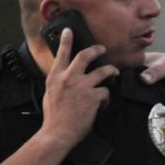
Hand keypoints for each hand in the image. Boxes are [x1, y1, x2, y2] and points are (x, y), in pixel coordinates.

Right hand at [40, 28, 119, 146]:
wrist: (58, 133)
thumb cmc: (53, 117)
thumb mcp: (50, 94)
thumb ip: (58, 83)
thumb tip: (65, 76)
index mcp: (55, 77)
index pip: (61, 54)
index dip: (66, 40)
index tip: (69, 30)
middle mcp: (68, 78)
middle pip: (85, 56)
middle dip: (96, 50)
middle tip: (102, 49)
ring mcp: (82, 86)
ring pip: (103, 71)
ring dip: (111, 71)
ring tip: (114, 72)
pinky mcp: (93, 97)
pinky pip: (105, 91)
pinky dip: (106, 98)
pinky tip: (103, 104)